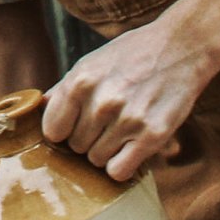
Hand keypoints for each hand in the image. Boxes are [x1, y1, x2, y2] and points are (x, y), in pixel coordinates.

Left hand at [38, 16, 219, 182]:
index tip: (75, 124)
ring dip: (106, 150)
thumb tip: (39, 109)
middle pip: (76, 147)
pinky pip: (119, 171)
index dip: (63, 131)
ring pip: (97, 160)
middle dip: (87, 138)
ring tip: (122, 129)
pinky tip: (130, 148)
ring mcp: (128, 120)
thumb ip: (64, 88)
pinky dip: (122, 165)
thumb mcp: (91, 62)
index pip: (52, 130)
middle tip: (107, 121)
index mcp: (80, 81)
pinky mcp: (153, 135)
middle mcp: (102, 101)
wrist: (180, 47)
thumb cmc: (131, 55)